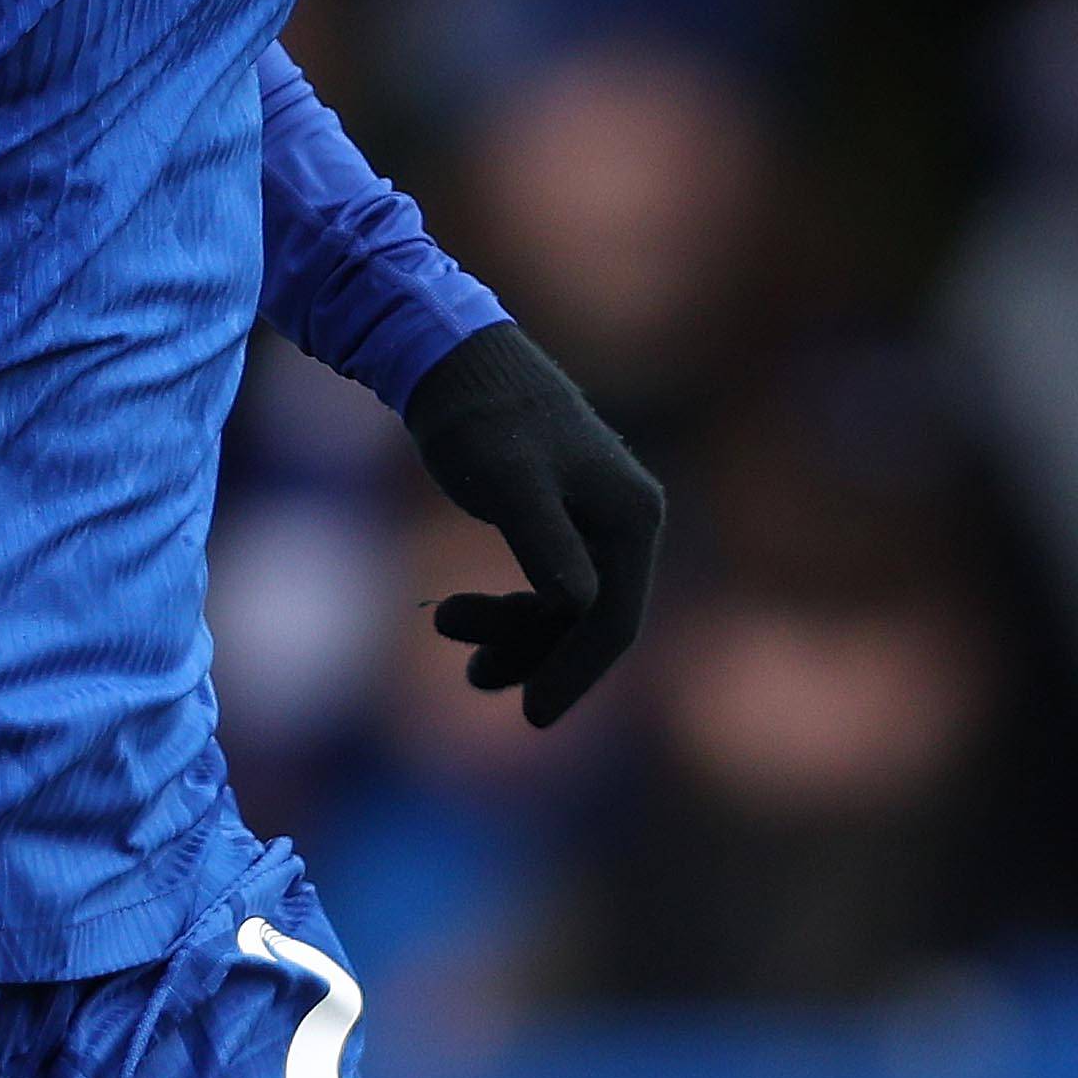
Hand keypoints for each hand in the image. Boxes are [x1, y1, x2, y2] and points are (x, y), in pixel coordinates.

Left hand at [401, 324, 666, 725]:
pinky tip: (457, 616)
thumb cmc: (480, 418)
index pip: (616, 619)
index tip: (532, 718)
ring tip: (445, 627)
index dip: (575, 673)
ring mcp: (596, 521)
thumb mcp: (510, 484)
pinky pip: (547, 585)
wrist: (450, 359)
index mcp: (632, 517)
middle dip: (533, 653)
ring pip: (564, 608)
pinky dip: (507, 608)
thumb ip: (547, 545)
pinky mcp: (562, 518)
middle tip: (472, 677)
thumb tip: (582, 607)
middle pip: (592, 621)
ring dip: (511, 633)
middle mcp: (627, 520)